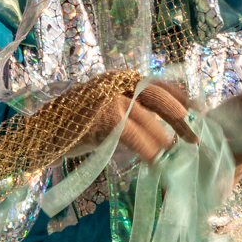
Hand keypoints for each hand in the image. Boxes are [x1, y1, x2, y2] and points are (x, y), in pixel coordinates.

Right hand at [69, 78, 197, 163]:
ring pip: (152, 120)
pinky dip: (151, 152)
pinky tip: (157, 163)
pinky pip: (139, 139)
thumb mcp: (105, 107)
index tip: (199, 112)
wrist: (42, 133)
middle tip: (196, 138)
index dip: (181, 98)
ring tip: (174, 156)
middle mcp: (119, 83)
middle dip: (182, 119)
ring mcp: (112, 99)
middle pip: (161, 98)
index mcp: (121, 78)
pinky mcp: (107, 120)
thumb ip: (131, 109)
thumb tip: (165, 126)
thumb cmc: (74, 124)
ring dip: (166, 141)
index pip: (160, 83)